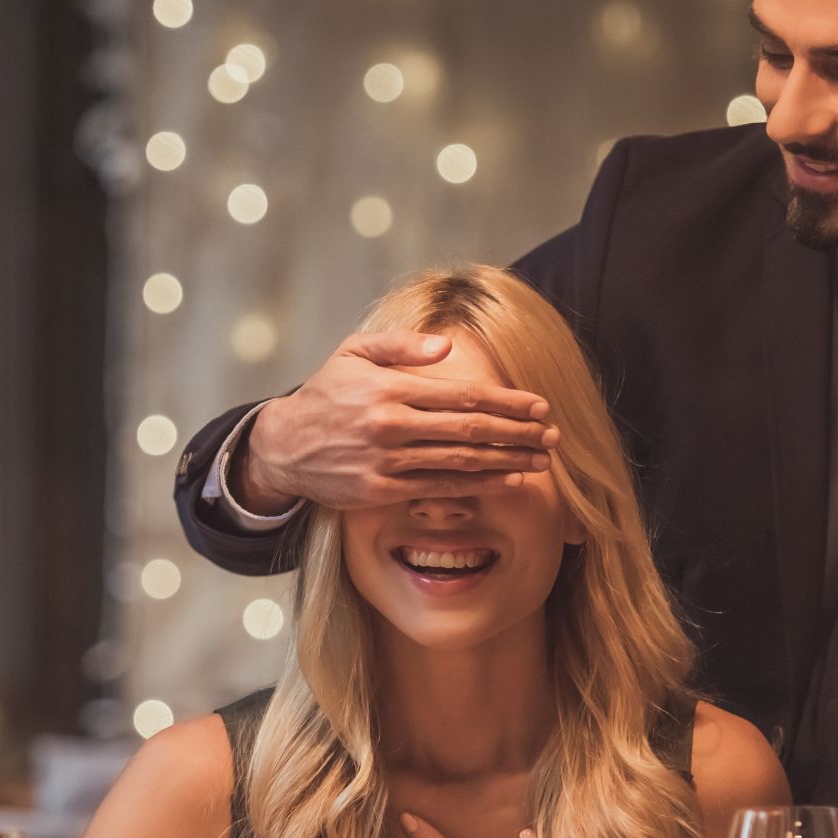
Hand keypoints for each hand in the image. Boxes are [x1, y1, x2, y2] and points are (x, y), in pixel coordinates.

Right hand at [237, 330, 556, 512]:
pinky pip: (440, 488)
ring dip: (507, 461)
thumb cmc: (327, 394)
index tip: (540, 406)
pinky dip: (478, 485)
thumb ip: (402, 346)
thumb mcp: (355, 353)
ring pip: (461, 462)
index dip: (507, 402)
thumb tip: (447, 346)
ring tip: (541, 460)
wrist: (284, 445)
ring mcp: (387, 462)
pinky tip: (507, 481)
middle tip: (552, 435)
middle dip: (518, 433)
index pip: (462, 395)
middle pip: (470, 430)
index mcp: (390, 388)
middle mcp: (391, 426)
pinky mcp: (381, 491)